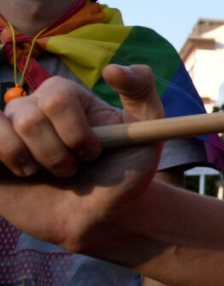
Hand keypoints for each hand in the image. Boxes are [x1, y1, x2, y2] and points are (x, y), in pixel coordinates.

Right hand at [0, 64, 163, 252]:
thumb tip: (111, 69)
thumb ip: (141, 90)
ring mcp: (8, 133)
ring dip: (32, 163)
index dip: (75, 132)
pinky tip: (23, 173)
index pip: (56, 99)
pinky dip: (3, 160)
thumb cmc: (125, 171)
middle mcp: (32, 109)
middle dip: (57, 153)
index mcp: (66, 97)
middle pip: (28, 118)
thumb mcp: (147, 129)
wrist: (102, 216)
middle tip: (74, 168)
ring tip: (49, 174)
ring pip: (1, 133)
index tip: (94, 153)